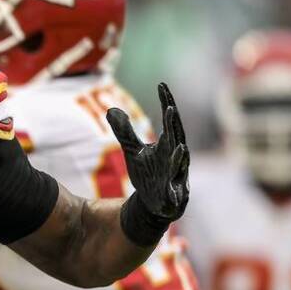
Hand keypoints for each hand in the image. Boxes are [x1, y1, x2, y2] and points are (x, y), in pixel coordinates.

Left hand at [106, 82, 189, 220]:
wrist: (154, 203)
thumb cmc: (148, 174)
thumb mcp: (133, 150)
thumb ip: (124, 131)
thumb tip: (110, 109)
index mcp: (167, 144)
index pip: (169, 119)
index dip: (166, 102)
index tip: (161, 85)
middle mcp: (175, 157)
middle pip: (176, 137)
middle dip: (174, 124)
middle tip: (170, 107)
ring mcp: (176, 176)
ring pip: (180, 165)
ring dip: (179, 157)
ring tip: (179, 146)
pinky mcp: (174, 195)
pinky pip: (176, 192)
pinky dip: (176, 190)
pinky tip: (174, 187)